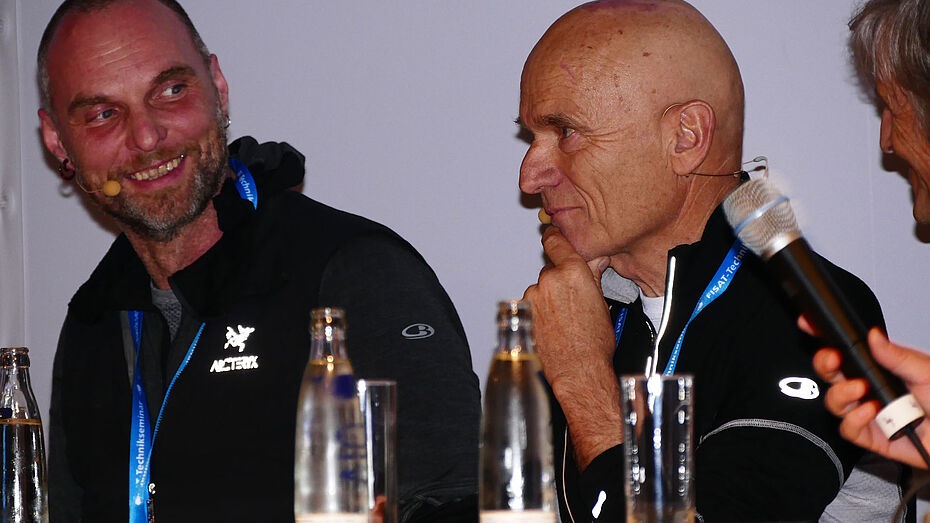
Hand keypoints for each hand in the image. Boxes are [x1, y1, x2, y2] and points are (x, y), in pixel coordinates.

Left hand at [523, 227, 619, 468]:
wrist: (578, 371)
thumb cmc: (594, 343)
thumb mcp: (601, 303)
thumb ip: (593, 276)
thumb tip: (596, 260)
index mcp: (572, 272)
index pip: (556, 241)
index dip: (554, 238)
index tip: (553, 237)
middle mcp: (549, 280)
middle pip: (551, 270)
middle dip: (558, 281)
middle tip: (571, 301)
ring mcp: (533, 296)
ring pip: (540, 289)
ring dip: (548, 298)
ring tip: (563, 320)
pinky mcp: (523, 312)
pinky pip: (532, 305)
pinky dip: (539, 312)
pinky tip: (552, 326)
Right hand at [802, 317, 929, 468]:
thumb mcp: (926, 371)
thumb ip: (898, 355)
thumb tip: (873, 335)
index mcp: (881, 369)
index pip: (847, 352)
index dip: (825, 339)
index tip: (810, 325)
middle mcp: (870, 389)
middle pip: (831, 375)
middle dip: (824, 364)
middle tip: (833, 360)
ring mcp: (868, 413)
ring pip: (834, 402)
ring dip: (841, 393)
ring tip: (861, 389)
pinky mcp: (871, 437)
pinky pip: (848, 429)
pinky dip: (854, 420)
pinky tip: (870, 412)